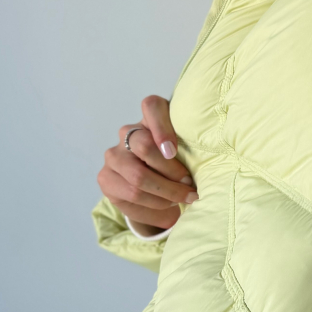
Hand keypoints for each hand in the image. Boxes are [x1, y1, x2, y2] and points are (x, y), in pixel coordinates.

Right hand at [97, 95, 196, 234]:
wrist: (153, 186)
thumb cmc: (177, 163)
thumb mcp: (186, 151)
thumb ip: (190, 149)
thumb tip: (206, 168)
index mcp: (150, 117)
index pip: (152, 106)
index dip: (162, 128)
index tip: (174, 151)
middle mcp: (127, 132)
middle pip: (143, 145)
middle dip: (171, 171)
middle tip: (190, 184)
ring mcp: (113, 155)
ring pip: (138, 176)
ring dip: (166, 192)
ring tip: (184, 198)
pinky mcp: (106, 178)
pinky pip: (132, 195)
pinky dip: (155, 204)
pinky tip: (168, 205)